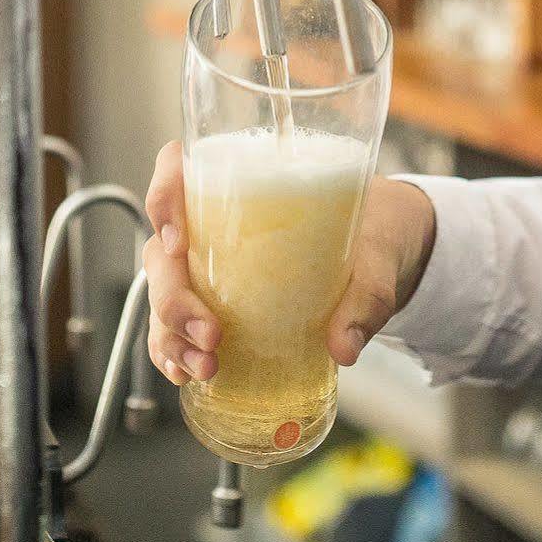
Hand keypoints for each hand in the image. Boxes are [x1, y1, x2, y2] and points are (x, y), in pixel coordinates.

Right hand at [142, 140, 439, 383]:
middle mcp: (211, 225)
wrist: (380, 256)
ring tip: (207, 366)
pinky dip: (173, 352)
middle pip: (163, 251)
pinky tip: (187, 373)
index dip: (163, 197)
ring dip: (172, 335)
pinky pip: (174, 327)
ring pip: (160, 295)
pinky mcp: (215, 304)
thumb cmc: (370, 231)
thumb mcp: (377, 254)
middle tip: (211, 334)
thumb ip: (366, 296)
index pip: (178, 168)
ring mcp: (206, 268)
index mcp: (243, 185)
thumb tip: (345, 345)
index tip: (180, 240)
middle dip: (173, 298)